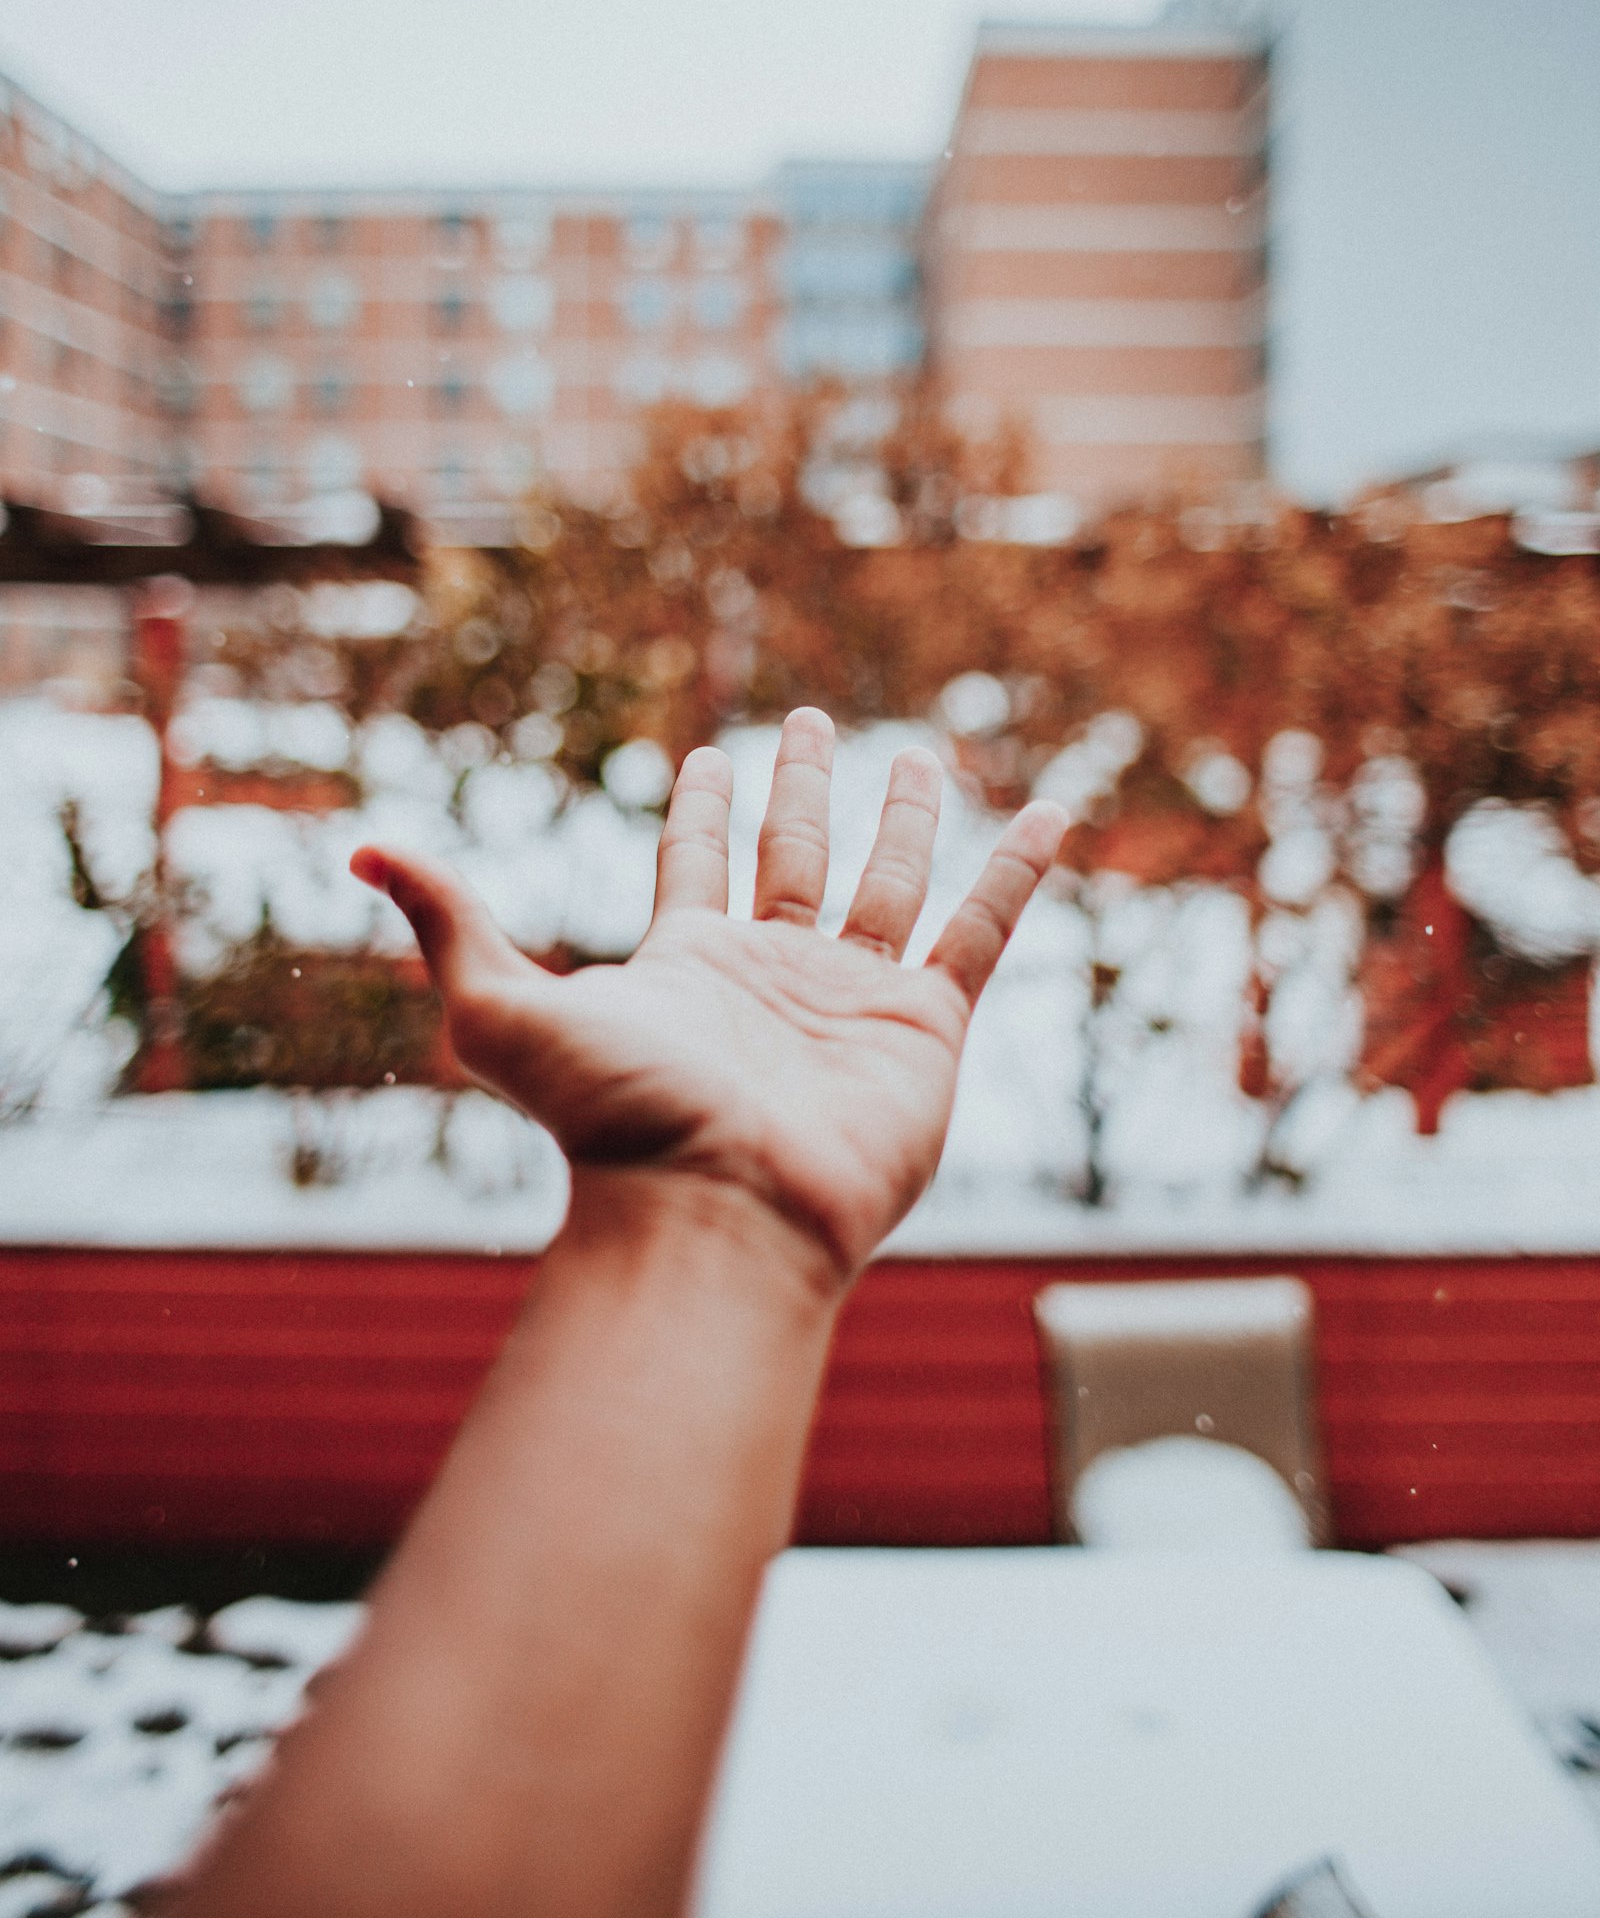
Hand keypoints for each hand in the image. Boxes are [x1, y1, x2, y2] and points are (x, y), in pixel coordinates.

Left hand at [352, 709, 1065, 1287]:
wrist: (716, 1212)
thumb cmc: (610, 1122)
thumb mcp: (499, 1007)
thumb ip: (447, 922)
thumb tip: (359, 851)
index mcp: (687, 961)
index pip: (695, 861)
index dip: (701, 807)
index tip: (711, 753)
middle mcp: (773, 972)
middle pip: (794, 857)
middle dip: (802, 790)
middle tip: (811, 722)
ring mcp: (853, 998)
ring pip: (888, 881)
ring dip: (903, 817)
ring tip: (917, 753)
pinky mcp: (925, 1026)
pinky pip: (982, 929)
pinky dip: (1016, 872)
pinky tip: (1048, 815)